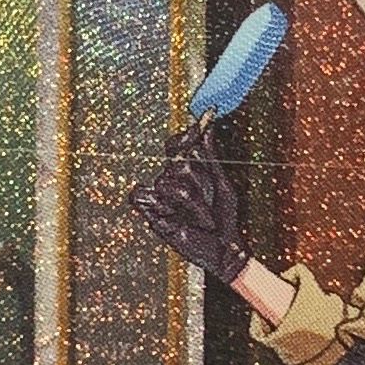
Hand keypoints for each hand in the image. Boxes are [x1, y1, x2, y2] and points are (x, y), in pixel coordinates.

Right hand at [129, 124, 246, 284]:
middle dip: (200, 182)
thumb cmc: (225, 217)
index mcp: (187, 169)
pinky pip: (139, 196)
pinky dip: (156, 202)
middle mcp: (171, 179)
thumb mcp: (222, 181)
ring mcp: (161, 197)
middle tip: (213, 200)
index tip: (206, 116)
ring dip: (192, 203)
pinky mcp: (151, 214)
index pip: (176, 142)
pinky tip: (173, 214)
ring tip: (204, 218)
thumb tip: (208, 119)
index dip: (188, 133)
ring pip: (165, 182)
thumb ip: (210, 151)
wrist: (225, 249)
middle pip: (177, 163)